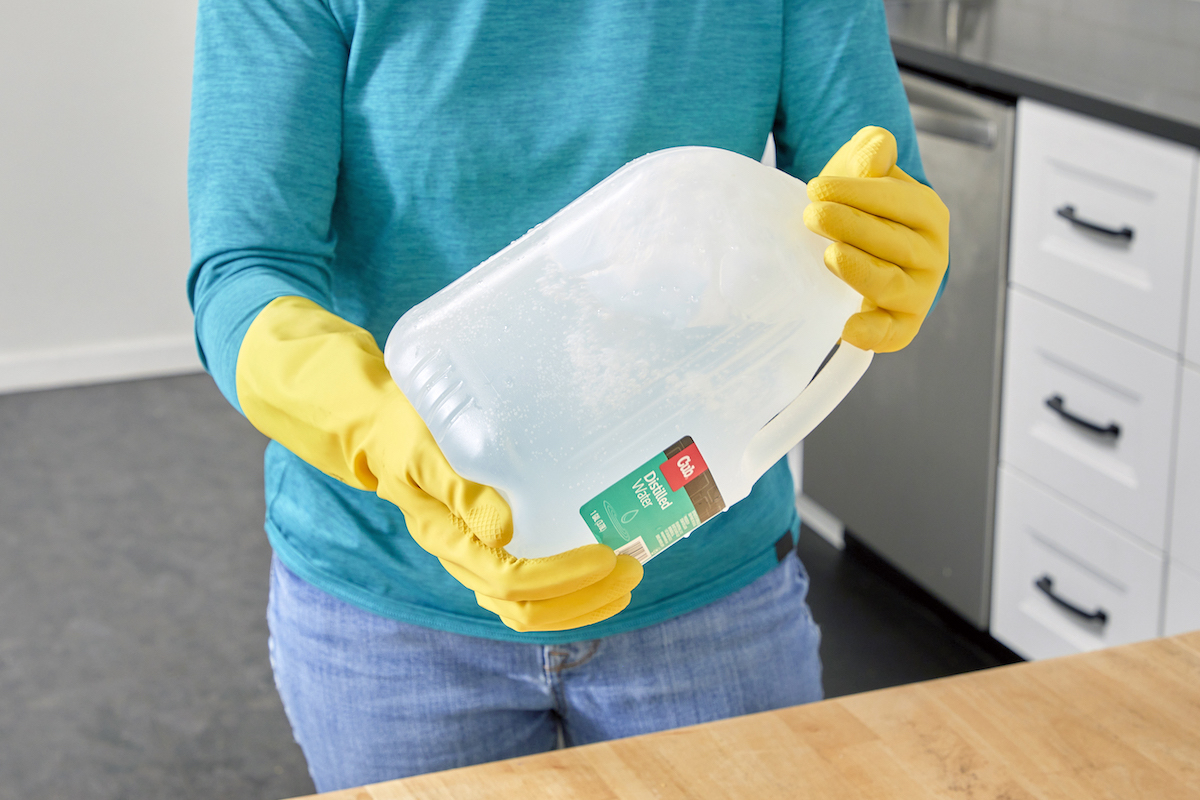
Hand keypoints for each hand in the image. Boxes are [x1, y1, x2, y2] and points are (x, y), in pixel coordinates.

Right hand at [237, 296, 642, 631]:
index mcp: (449, 539)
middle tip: (633, 566)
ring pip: (530, 605)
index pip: (512, 583)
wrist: (373, 420)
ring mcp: (476, 552)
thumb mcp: (423, 448)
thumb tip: (504, 531)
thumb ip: (458, 485)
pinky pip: (530, 581)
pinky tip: (600, 558)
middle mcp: (464, 556)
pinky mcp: (488, 538)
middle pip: (527, 608)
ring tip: (627, 573)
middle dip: (585, 600)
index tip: (606, 553)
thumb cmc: (399, 427)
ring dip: (583, 601)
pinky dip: (569, 583)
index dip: (564, 580)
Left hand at [803, 126, 948, 352]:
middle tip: (812, 215)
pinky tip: (847, 328)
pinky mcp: (901, 325)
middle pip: (894, 243)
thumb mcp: (864, 170)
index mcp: (928, 214)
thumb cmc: (861, 207)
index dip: (858, 193)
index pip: (899, 202)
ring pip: (890, 285)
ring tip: (829, 254)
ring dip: (858, 270)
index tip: (816, 188)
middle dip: (851, 226)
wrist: (855, 249)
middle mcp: (932, 255)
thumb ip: (872, 150)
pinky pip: (891, 334)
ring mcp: (918, 293)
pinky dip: (872, 333)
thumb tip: (874, 154)